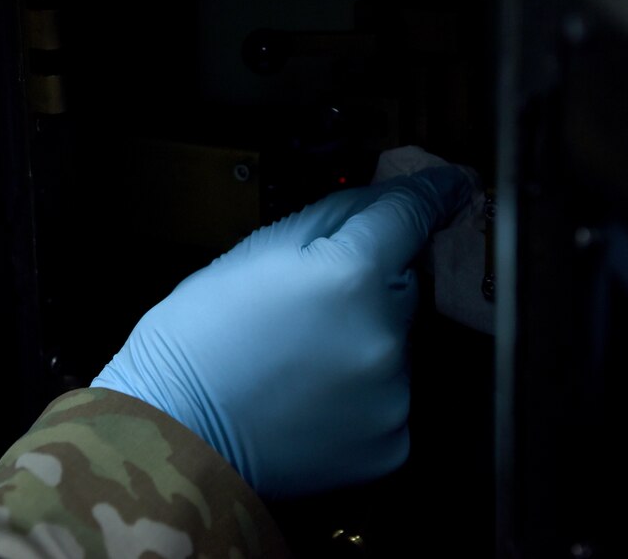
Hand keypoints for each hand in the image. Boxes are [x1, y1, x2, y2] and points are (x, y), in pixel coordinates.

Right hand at [92, 165, 471, 497]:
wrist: (174, 433)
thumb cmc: (199, 336)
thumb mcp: (255, 252)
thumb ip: (332, 219)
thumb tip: (384, 201)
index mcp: (351, 276)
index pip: (412, 215)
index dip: (434, 192)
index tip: (454, 183)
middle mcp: (387, 336)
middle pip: (402, 286)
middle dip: (371, 285)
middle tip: (311, 305)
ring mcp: (394, 396)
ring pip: (396, 344)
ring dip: (364, 340)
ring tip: (299, 360)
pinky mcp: (392, 443)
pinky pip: (390, 397)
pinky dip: (361, 392)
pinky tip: (311, 398)